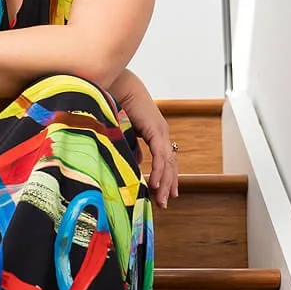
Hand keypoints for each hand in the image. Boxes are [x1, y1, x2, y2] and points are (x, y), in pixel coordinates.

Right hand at [113, 69, 178, 204]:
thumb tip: (139, 162)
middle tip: (165, 203)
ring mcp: (161, 132)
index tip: (166, 192)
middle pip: (170, 164)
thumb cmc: (120, 104)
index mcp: (156, 132)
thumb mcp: (128, 131)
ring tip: (161, 200)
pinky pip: (160, 156)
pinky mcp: (156, 131)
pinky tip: (155, 185)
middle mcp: (162, 133)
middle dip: (168, 185)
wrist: (120, 86)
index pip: (166, 159)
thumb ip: (134, 147)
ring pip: (167, 163)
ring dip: (164, 183)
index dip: (167, 176)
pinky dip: (159, 172)